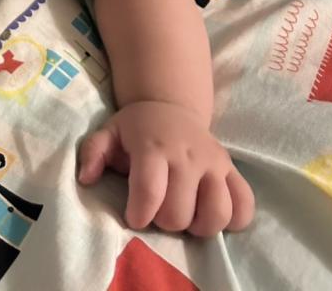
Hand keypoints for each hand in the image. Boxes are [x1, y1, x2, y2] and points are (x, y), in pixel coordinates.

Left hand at [78, 101, 253, 236]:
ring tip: (185, 215)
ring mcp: (214, 162)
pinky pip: (245, 205)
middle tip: (157, 209)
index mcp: (153, 146)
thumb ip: (92, 153)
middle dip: (164, 221)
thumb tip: (86, 179)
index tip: (133, 216)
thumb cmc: (137, 127)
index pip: (150, 192)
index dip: (139, 214)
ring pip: (217, 214)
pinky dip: (233, 220)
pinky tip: (211, 213)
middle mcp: (187, 154)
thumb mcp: (109, 132)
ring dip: (198, 225)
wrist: (171, 105)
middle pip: (179, 213)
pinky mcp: (232, 169)